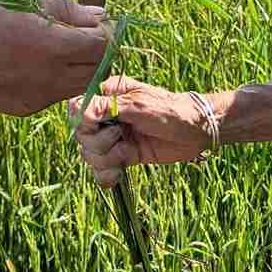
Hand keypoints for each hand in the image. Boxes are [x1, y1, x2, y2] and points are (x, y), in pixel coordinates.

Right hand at [0, 0, 110, 115]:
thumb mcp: (25, 4)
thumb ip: (68, 11)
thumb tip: (101, 19)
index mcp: (56, 46)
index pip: (105, 44)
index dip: (106, 32)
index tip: (95, 23)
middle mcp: (54, 76)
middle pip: (101, 68)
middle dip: (100, 51)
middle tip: (86, 37)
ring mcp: (42, 96)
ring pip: (83, 85)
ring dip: (84, 68)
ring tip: (64, 50)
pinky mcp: (30, 106)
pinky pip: (58, 94)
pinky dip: (60, 80)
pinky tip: (39, 64)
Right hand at [67, 76, 213, 186]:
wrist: (195, 132)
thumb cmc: (169, 109)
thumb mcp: (138, 105)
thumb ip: (107, 107)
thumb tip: (79, 111)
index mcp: (107, 96)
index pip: (76, 109)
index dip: (82, 122)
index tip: (100, 124)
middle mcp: (106, 117)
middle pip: (80, 136)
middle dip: (98, 142)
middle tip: (120, 135)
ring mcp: (113, 138)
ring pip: (89, 155)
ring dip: (105, 159)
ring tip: (125, 153)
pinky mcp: (122, 156)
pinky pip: (101, 171)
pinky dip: (107, 176)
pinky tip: (119, 173)